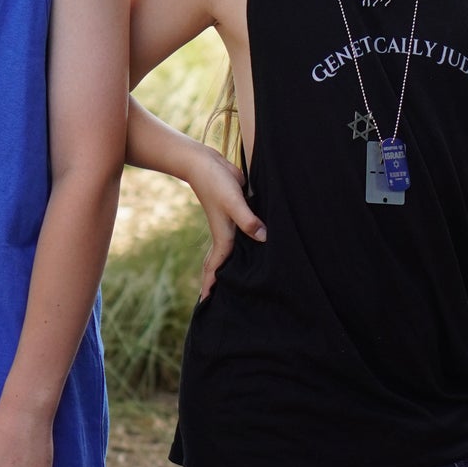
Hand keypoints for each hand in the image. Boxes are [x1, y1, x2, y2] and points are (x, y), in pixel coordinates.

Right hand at [189, 144, 265, 299]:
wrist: (204, 164)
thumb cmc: (216, 183)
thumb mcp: (234, 201)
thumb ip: (248, 220)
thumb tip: (263, 238)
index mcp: (223, 236)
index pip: (216, 267)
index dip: (211, 284)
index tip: (205, 303)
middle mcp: (225, 234)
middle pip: (218, 264)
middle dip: (215, 282)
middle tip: (214, 301)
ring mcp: (229, 225)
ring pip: (227, 253)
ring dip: (225, 268)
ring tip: (229, 283)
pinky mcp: (235, 214)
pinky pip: (237, 238)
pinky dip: (237, 250)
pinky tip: (247, 250)